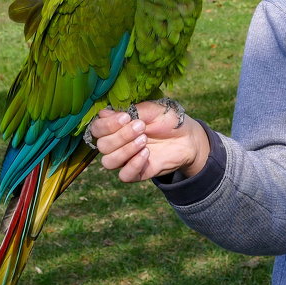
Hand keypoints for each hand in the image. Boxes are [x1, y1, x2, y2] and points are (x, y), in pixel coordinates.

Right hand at [88, 101, 209, 182]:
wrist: (188, 137)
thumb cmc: (168, 120)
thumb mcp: (151, 109)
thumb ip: (129, 111)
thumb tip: (103, 113)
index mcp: (116, 126)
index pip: (97, 129)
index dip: (106, 125)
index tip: (125, 117)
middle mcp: (116, 143)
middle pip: (102, 146)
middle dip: (121, 136)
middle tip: (141, 127)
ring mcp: (126, 159)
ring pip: (108, 162)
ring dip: (125, 150)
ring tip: (144, 140)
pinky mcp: (137, 172)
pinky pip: (124, 175)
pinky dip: (133, 164)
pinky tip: (147, 154)